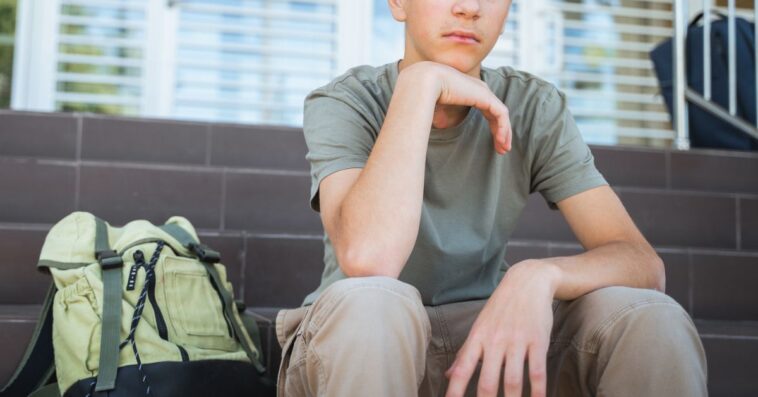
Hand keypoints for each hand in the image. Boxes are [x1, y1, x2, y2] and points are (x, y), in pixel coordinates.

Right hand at [401, 61, 512, 154]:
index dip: (492, 127)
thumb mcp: (436, 107)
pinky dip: (503, 128)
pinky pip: (501, 115)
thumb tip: (438, 126)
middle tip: (502, 149)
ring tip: (503, 149)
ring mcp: (483, 91)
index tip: (494, 143)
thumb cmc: (424, 94)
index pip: (487, 110)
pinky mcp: (486, 97)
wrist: (424, 81)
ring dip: (504, 133)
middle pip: (496, 113)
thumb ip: (442, 115)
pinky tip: (500, 141)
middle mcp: (479, 89)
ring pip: (500, 115)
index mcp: (469, 90)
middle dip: (501, 132)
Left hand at [444, 260, 560, 396]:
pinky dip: (537, 391)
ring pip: (512, 380)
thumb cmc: (500, 307)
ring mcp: (516, 341)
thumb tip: (449, 375)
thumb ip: (466, 353)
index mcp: (478, 338)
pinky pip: (536, 371)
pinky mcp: (537, 341)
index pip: (462, 369)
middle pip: (487, 381)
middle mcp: (495, 341)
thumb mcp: (479, 326)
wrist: (527, 281)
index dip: (455, 390)